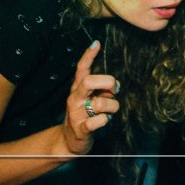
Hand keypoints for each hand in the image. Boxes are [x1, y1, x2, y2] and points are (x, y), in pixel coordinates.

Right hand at [60, 41, 118, 155]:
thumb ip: (101, 90)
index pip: (81, 68)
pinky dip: (106, 120)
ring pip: (100, 103)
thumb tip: (115, 86)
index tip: (97, 43)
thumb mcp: (90, 99)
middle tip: (115, 90)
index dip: (88, 55)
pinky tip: (104, 121)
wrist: (69, 141)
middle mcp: (75, 98)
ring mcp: (77, 114)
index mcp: (77, 89)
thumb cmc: (85, 116)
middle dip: (107, 82)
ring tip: (110, 111)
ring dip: (113, 106)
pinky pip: (99, 121)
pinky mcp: (81, 129)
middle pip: (88, 81)